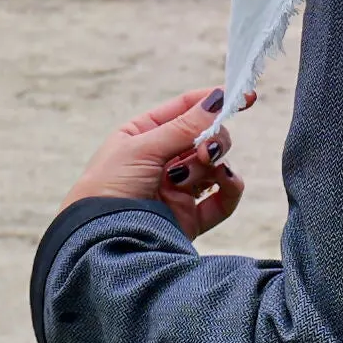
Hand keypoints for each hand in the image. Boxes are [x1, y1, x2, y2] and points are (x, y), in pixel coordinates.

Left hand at [60, 86, 255, 240]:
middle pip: (206, 136)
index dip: (214, 102)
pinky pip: (222, 197)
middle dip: (212, 139)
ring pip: (215, 164)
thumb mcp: (143, 148)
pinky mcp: (189, 217)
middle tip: (206, 150)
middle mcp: (163, 160)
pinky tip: (227, 181)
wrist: (97, 244)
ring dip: (213, 163)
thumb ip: (185, 126)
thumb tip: (218, 99)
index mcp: (144, 135)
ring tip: (203, 170)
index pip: (185, 109)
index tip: (245, 98)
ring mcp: (177, 188)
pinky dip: (230, 187)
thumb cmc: (107, 188)